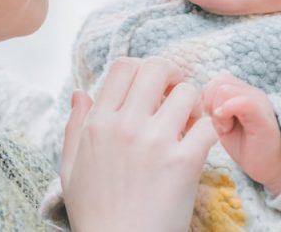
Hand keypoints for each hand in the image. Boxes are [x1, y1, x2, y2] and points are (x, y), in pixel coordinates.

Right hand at [60, 57, 217, 231]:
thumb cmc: (95, 214)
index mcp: (98, 123)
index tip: (150, 88)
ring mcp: (156, 142)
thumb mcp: (70, 168)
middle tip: (175, 96)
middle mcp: (126, 125)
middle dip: (171, 76)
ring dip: (193, 105)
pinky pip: (208, 126)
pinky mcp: (184, 162)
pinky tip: (200, 145)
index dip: (141, 70)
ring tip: (189, 124)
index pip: (124, 66)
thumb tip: (80, 93)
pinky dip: (209, 131)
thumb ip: (75, 126)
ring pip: (188, 92)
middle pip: (158, 67)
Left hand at [202, 72, 280, 194]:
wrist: (271, 168)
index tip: (211, 118)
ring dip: (219, 109)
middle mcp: (252, 92)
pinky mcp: (263, 115)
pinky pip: (242, 102)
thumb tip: (201, 99)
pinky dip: (227, 111)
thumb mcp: (223, 125)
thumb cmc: (247, 148)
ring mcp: (259, 101)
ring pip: (226, 88)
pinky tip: (227, 128)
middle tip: (218, 124)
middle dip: (211, 102)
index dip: (207, 97)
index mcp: (242, 93)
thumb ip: (215, 108)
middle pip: (219, 81)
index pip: (217, 80)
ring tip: (225, 128)